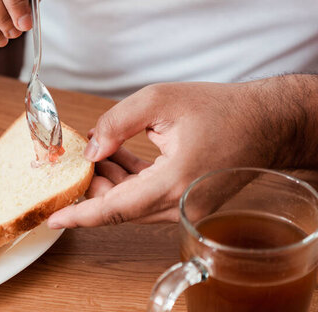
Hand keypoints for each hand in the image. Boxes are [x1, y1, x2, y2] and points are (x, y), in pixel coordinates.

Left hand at [47, 81, 281, 227]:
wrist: (265, 122)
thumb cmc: (220, 109)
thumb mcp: (160, 100)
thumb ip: (117, 123)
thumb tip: (91, 149)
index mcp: (174, 183)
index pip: (115, 209)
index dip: (81, 215)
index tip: (54, 218)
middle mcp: (180, 204)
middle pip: (119, 207)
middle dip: (91, 187)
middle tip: (73, 162)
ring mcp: (186, 208)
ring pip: (132, 203)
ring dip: (109, 182)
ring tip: (94, 153)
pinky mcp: (188, 203)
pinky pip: (148, 198)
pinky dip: (128, 181)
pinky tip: (115, 156)